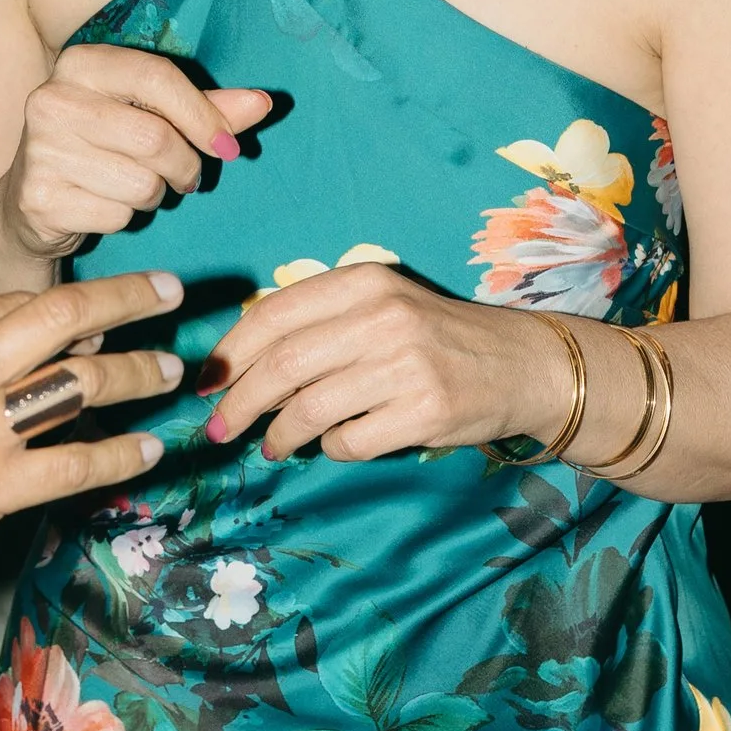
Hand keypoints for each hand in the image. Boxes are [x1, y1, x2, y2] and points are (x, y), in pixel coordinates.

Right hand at [0, 45, 270, 266]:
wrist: (29, 197)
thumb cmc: (102, 145)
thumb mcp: (149, 114)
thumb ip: (205, 107)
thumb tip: (264, 103)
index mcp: (81, 63)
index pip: (157, 77)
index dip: (203, 115)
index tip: (228, 146)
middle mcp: (52, 99)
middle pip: (155, 138)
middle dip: (186, 166)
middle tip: (187, 177)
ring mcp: (40, 150)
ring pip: (141, 183)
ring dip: (156, 195)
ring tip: (138, 187)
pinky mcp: (38, 197)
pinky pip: (116, 216)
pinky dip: (125, 219)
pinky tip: (106, 204)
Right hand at [0, 269, 184, 600]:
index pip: (14, 302)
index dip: (66, 303)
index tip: (101, 308)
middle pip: (62, 318)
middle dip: (127, 298)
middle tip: (171, 291)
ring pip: (82, 385)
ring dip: (137, 373)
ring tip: (172, 371)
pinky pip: (74, 464)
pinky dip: (119, 455)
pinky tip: (150, 450)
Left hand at [203, 259, 568, 462]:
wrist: (523, 364)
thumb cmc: (439, 336)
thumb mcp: (383, 305)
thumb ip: (323, 321)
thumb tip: (243, 363)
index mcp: (366, 281)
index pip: (274, 314)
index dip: (231, 353)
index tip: (207, 384)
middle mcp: (384, 316)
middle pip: (282, 364)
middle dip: (240, 402)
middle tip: (220, 429)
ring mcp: (407, 365)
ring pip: (309, 408)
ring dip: (279, 435)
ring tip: (274, 445)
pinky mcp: (425, 412)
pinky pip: (349, 441)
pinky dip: (331, 449)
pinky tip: (337, 444)